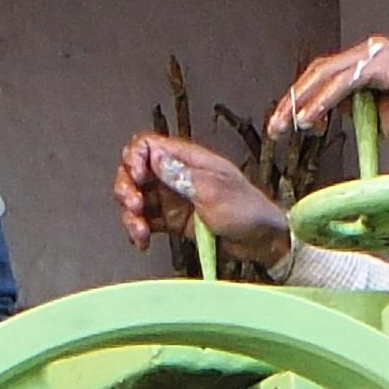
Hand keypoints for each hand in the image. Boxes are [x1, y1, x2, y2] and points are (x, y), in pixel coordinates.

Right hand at [115, 133, 289, 269]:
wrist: (261, 242)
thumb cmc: (246, 210)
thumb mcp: (214, 190)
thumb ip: (183, 175)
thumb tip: (155, 157)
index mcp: (188, 159)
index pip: (148, 146)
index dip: (135, 158)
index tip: (138, 177)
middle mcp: (176, 175)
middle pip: (135, 172)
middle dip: (126, 188)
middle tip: (134, 206)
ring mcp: (173, 198)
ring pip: (137, 199)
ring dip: (131, 215)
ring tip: (140, 232)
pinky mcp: (173, 221)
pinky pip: (147, 221)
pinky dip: (139, 230)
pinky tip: (142, 242)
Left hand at [264, 35, 388, 166]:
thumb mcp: (383, 124)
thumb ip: (358, 115)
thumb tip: (332, 116)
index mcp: (370, 66)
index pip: (325, 79)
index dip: (301, 102)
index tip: (285, 127)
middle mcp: (371, 54)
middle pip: (319, 73)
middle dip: (293, 101)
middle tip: (274, 128)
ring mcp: (378, 55)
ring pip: (327, 75)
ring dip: (302, 102)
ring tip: (286, 127)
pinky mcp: (384, 64)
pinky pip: (344, 83)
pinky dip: (323, 101)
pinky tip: (309, 120)